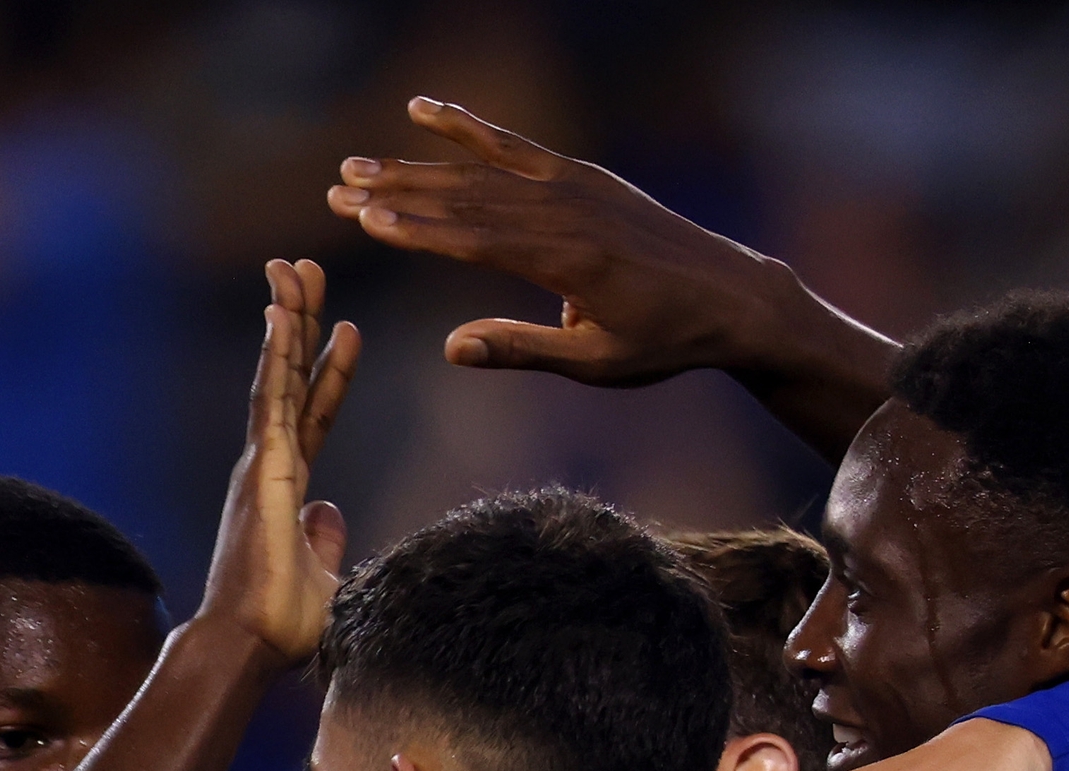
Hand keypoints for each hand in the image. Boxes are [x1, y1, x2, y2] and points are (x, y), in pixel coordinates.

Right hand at [195, 257, 356, 668]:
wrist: (247, 648)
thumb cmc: (279, 627)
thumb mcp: (324, 579)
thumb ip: (326, 542)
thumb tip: (331, 513)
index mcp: (287, 490)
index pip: (314, 415)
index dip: (331, 373)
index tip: (347, 330)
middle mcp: (270, 468)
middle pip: (292, 380)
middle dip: (301, 322)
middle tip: (307, 270)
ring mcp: (263, 465)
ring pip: (278, 376)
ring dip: (288, 319)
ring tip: (294, 268)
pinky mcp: (262, 470)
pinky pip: (271, 400)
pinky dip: (277, 354)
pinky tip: (282, 313)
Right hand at [327, 100, 843, 395]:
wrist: (731, 295)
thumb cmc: (663, 341)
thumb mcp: (594, 361)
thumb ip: (521, 349)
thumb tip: (451, 348)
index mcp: (568, 260)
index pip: (474, 240)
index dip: (415, 230)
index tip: (363, 220)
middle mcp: (568, 211)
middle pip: (466, 196)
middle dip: (398, 191)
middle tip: (337, 189)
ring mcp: (575, 185)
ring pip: (482, 169)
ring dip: (417, 163)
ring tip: (360, 162)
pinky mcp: (582, 175)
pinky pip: (515, 147)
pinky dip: (469, 129)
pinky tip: (426, 111)